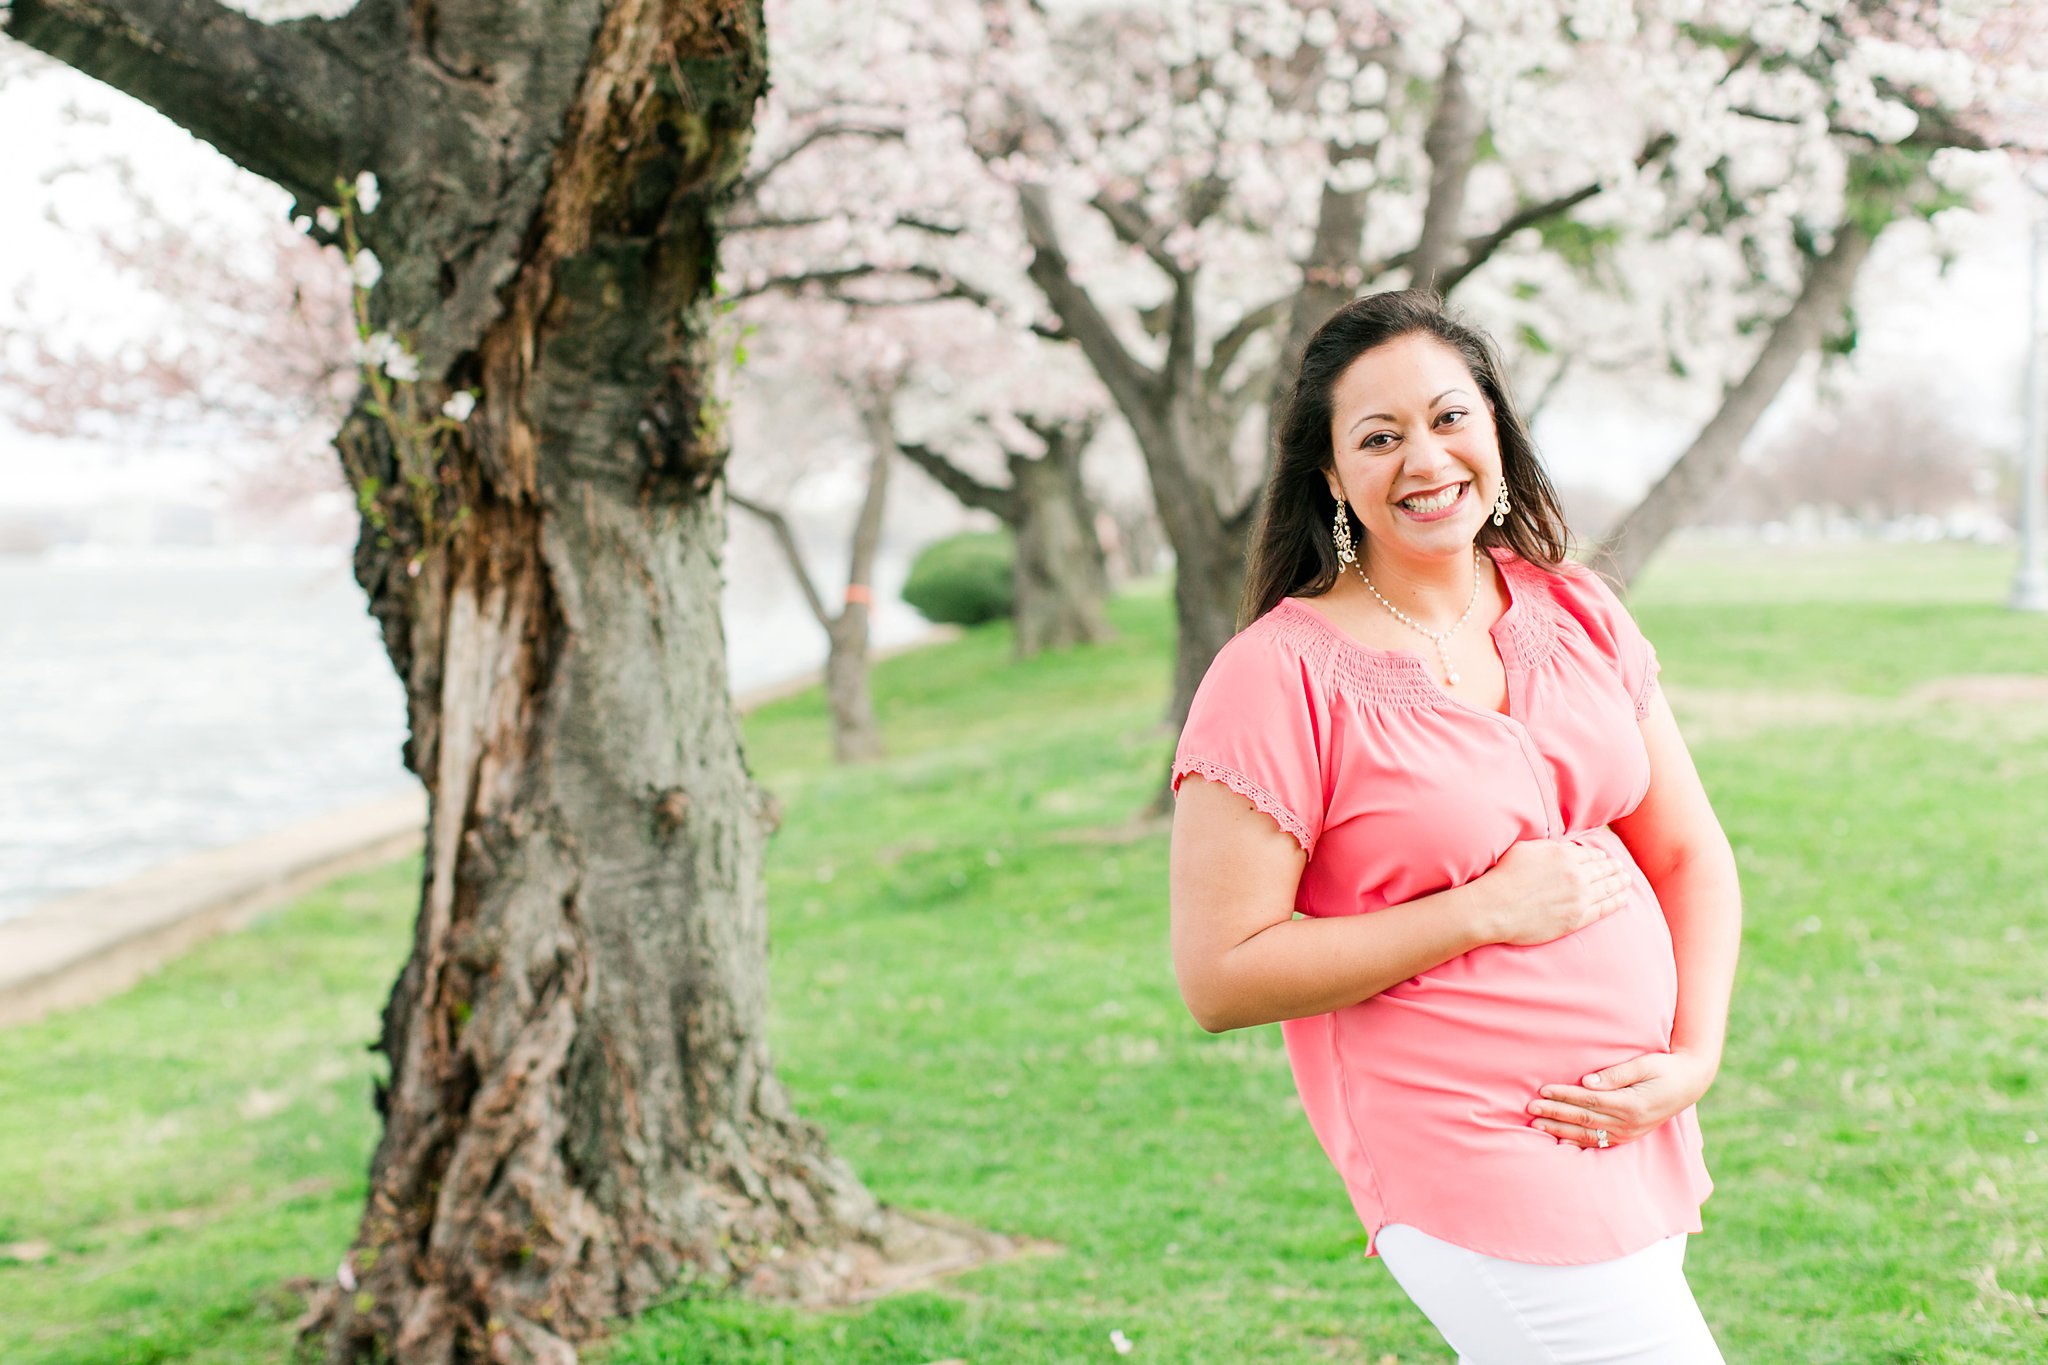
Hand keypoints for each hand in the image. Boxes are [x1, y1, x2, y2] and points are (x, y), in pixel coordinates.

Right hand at [1475, 839, 1628, 946]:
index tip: (1604, 857)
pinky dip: (1615, 903)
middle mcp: (1576, 875)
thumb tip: (1563, 847)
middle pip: (1603, 870)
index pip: (1590, 854)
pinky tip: (1622, 900)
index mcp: (1564, 856)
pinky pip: (1603, 909)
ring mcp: (1579, 898)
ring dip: (1619, 883)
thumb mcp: (1525, 849)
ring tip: (1626, 881)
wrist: (1495, 907)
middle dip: (1614, 868)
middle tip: (1621, 868)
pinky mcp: (1576, 918)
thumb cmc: (1504, 877)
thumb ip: (1549, 847)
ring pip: (1607, 888)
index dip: (1599, 856)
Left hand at [1526, 1049, 1717, 1149]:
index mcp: (1631, 1104)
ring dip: (1560, 1129)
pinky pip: (1599, 1142)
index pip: (1589, 1101)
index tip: (1542, 1090)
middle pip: (1584, 1119)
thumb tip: (1587, 1082)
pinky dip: (1577, 1142)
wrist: (1689, 1085)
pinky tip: (1559, 1139)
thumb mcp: (1644, 1064)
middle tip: (1530, 1108)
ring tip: (1537, 1123)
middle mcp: (1628, 1123)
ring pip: (1588, 1134)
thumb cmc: (1664, 1068)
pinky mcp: (1628, 1136)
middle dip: (1555, 1113)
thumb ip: (1616, 1074)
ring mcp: (1629, 1133)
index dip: (1564, 1096)